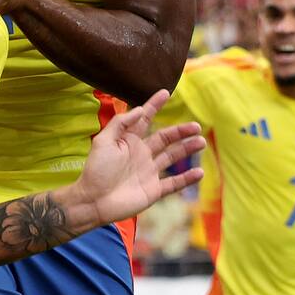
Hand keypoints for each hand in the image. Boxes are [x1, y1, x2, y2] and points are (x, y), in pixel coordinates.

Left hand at [66, 90, 204, 226]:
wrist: (93, 201)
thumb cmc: (95, 170)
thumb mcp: (103, 141)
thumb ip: (120, 124)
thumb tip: (140, 109)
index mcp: (129, 140)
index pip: (146, 119)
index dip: (155, 105)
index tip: (165, 92)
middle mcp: (141, 154)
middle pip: (165, 138)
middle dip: (181, 131)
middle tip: (196, 126)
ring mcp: (149, 172)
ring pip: (172, 157)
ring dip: (187, 149)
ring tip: (201, 142)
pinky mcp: (153, 190)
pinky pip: (174, 184)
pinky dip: (187, 178)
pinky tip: (199, 172)